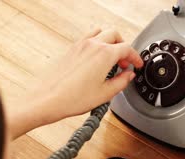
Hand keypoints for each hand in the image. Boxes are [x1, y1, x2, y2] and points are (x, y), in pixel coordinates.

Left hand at [7, 29, 142, 138]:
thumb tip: (128, 76)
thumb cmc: (72, 98)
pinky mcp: (71, 49)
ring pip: (101, 32)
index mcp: (104, 54)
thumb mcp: (105, 94)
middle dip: (124, 47)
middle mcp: (92, 45)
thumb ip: (121, 82)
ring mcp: (80, 45)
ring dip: (110, 41)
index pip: (127, 48)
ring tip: (112, 58)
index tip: (137, 65)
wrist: (48, 99)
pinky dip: (97, 43)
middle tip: (125, 63)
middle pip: (115, 35)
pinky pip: (88, 38)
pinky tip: (96, 58)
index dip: (135, 57)